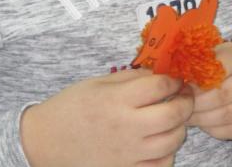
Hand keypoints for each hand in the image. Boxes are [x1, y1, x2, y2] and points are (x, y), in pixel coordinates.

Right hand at [21, 68, 192, 166]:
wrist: (45, 141)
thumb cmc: (72, 106)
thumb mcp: (99, 83)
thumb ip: (132, 78)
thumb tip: (161, 73)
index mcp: (116, 100)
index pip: (160, 85)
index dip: (174, 79)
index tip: (175, 78)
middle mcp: (125, 127)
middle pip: (173, 114)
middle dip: (186, 102)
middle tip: (184, 96)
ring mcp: (127, 154)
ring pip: (172, 141)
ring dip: (179, 127)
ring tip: (172, 118)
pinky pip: (161, 165)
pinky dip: (167, 153)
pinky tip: (159, 142)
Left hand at [186, 42, 231, 139]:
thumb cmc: (224, 71)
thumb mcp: (214, 58)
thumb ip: (197, 61)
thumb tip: (173, 70)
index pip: (219, 65)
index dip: (198, 77)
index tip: (183, 83)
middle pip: (223, 93)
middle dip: (197, 102)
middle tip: (182, 104)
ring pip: (227, 115)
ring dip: (203, 118)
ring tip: (188, 115)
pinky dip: (214, 129)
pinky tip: (203, 123)